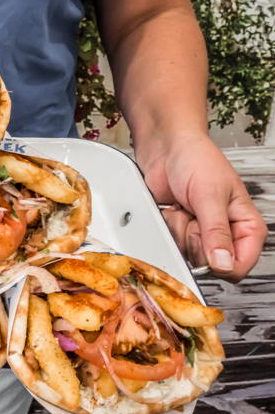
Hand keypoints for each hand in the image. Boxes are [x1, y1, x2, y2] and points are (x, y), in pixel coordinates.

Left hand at [139, 133, 266, 282]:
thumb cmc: (196, 159)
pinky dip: (167, 227)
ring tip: (183, 208)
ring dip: (179, 231)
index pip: (240, 265)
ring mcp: (201, 232)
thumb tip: (223, 264)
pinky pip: (170, 244)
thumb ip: (216, 231)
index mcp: (246, 225)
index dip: (221, 264)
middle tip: (193, 214)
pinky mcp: (180, 229)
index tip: (206, 246)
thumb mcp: (210, 195)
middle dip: (195, 239)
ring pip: (188, 255)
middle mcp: (225, 232)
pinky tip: (171, 210)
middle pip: (210, 264)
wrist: (166, 147)